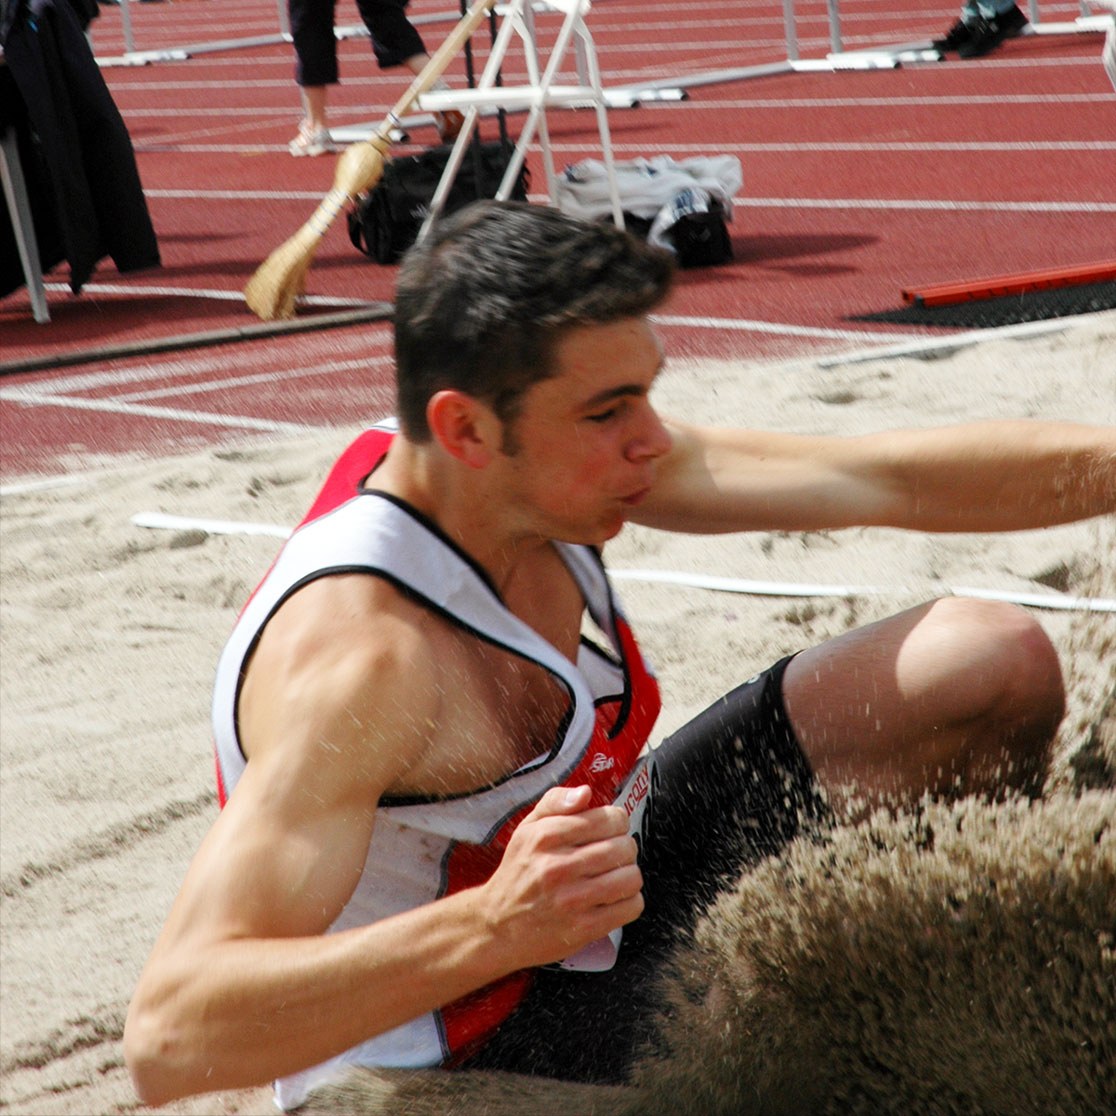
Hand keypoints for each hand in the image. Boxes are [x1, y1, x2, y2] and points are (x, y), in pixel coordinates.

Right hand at [480, 785, 643, 968]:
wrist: (497, 925)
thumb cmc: (518, 873)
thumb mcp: (527, 829)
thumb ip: (556, 802)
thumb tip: (586, 792)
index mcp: (546, 836)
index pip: (609, 819)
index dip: (617, 822)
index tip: (611, 830)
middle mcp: (558, 867)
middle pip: (624, 847)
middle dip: (625, 848)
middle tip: (613, 854)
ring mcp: (571, 900)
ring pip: (631, 877)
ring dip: (628, 875)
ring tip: (614, 876)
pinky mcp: (583, 928)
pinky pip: (630, 907)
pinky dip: (629, 901)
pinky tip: (613, 899)